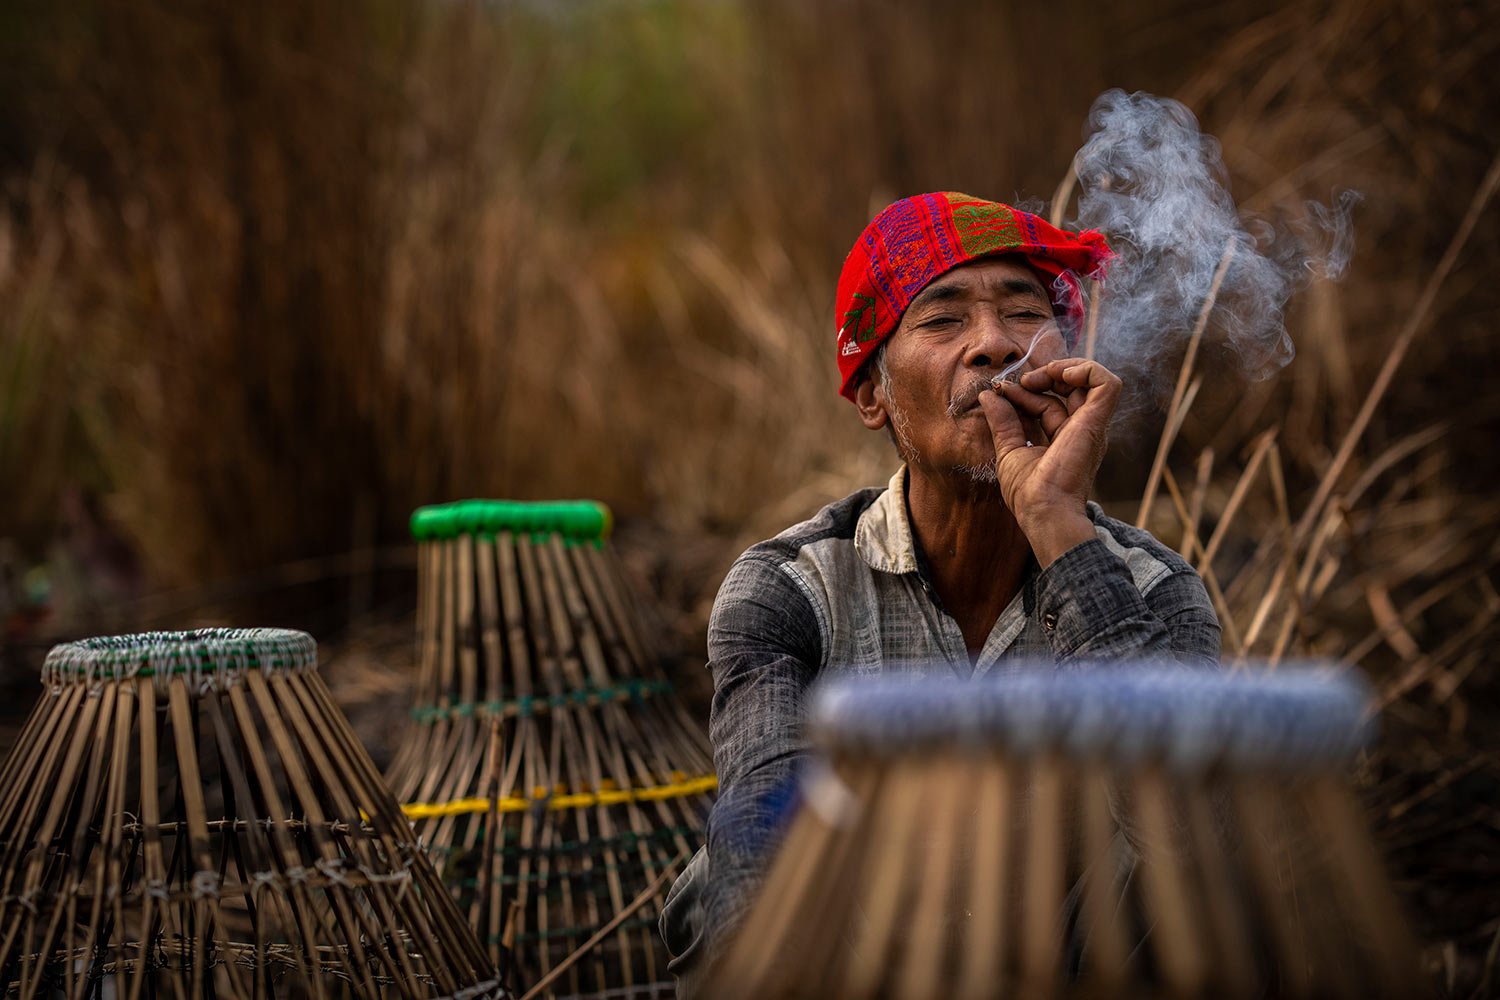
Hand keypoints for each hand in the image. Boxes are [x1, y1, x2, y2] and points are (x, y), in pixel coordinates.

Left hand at [976, 357, 1121, 563]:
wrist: (1043, 509)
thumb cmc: (1028, 492)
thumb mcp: (1008, 449)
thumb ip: (1002, 421)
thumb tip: (988, 394)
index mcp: (1065, 438)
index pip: (1049, 402)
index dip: (1026, 390)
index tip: (1000, 390)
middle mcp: (1081, 430)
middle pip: (1069, 389)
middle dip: (1045, 375)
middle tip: (1020, 380)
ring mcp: (1091, 425)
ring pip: (1093, 380)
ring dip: (1065, 367)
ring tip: (1041, 374)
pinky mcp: (1097, 421)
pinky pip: (1107, 384)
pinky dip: (1086, 370)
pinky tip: (1060, 375)